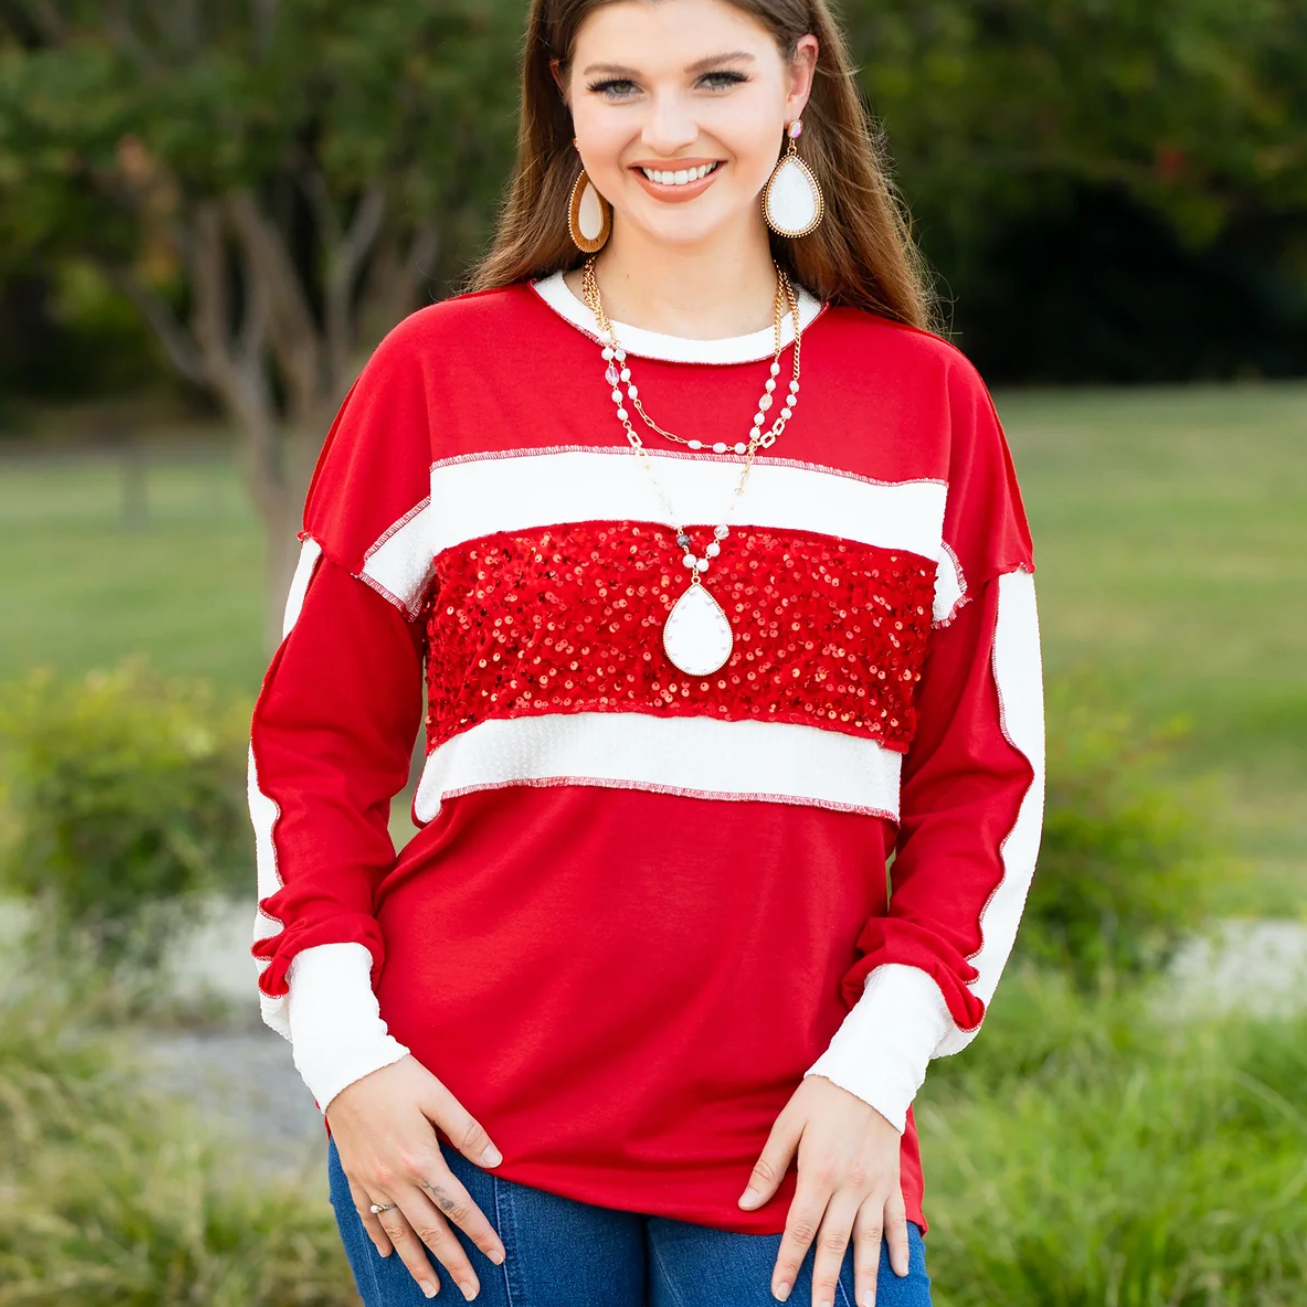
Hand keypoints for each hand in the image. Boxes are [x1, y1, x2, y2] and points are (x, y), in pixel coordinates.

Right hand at [327, 1054, 507, 1299]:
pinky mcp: (352, 1175)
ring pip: (397, 1233)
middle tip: (471, 1291)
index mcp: (420, 1160)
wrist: (344, 1066)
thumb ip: (467, 1131)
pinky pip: (366, 1216)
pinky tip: (388, 1255)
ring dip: (416, 1263)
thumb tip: (496, 1161)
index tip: (497, 1256)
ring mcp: (370, 1181)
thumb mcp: (439, 1096)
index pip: (457, 1207)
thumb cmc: (398, 1076)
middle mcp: (394, 1179)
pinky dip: (378, 1238)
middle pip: (429, 1230)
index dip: (479, 1234)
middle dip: (452, 1263)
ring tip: (431, 1289)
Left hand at [738, 1075, 909, 1306]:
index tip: (779, 1291)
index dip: (789, 1263)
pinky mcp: (891, 1180)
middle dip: (826, 1283)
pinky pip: (896, 1219)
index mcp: (819, 1175)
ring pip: (869, 1241)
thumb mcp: (788, 1125)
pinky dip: (898, 1246)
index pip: (800, 1230)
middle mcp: (849, 1187)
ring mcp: (874, 1186)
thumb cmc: (821, 1097)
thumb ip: (769, 1168)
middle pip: (836, 1244)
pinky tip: (899, 1271)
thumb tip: (745, 1205)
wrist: (869, 1072)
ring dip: (866, 1277)